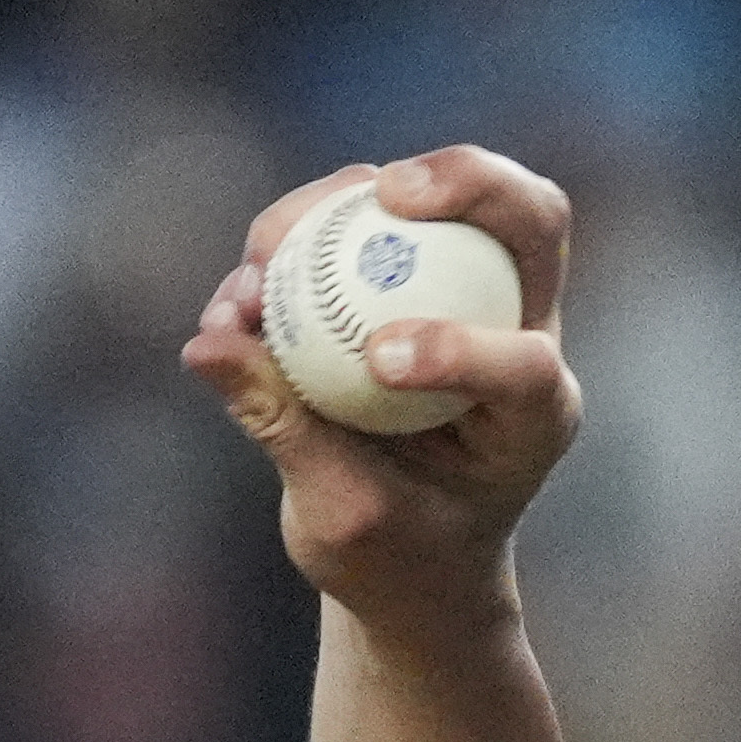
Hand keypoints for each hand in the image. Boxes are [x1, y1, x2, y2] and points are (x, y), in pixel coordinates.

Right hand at [182, 147, 580, 636]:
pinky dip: (298, 231)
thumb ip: (285, 430)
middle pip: (528, 220)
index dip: (459, 349)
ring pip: (432, 201)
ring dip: (341, 203)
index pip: (528, 366)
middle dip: (469, 182)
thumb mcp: (339, 517)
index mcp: (535, 421)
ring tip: (259, 259)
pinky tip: (242, 282)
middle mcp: (518, 337)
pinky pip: (358, 221)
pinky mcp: (404, 276)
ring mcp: (467, 295)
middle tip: (386, 193)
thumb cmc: (392, 558)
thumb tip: (206, 343)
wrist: (406, 559)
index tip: (375, 361)